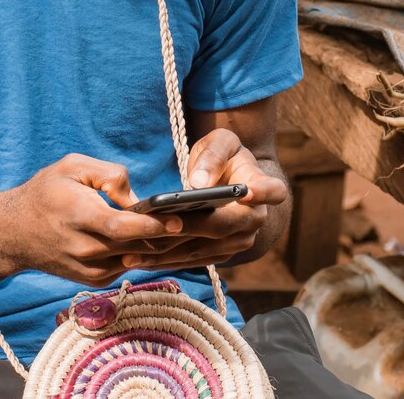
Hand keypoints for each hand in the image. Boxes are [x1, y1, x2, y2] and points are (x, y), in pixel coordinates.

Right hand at [0, 154, 189, 287]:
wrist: (15, 232)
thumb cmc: (46, 191)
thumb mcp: (73, 166)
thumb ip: (109, 175)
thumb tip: (137, 197)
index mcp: (79, 217)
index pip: (122, 228)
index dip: (151, 227)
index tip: (178, 220)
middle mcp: (85, 249)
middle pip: (136, 247)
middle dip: (168, 236)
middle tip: (200, 222)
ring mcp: (90, 270)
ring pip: (136, 260)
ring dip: (161, 248)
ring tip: (191, 230)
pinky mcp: (94, 280)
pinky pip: (128, 266)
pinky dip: (146, 254)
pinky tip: (165, 241)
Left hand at [120, 130, 287, 270]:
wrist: (232, 177)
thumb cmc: (226, 155)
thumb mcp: (222, 142)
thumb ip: (213, 156)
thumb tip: (198, 182)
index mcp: (263, 187)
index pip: (271, 191)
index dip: (261, 192)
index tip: (246, 190)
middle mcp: (255, 220)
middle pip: (221, 228)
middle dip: (185, 229)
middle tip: (151, 228)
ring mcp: (239, 241)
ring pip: (203, 250)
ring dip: (167, 253)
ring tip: (132, 252)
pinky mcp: (220, 253)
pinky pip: (193, 260)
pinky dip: (166, 260)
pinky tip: (139, 259)